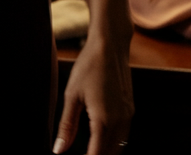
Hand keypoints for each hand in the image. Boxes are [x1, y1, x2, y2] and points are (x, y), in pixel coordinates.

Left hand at [53, 32, 132, 154]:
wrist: (110, 46)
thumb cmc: (88, 67)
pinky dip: (113, 141)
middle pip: (110, 154)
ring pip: (119, 146)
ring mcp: (128, 116)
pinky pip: (124, 135)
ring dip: (105, 151)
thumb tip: (59, 150)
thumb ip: (67, 125)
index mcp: (103, 121)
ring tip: (89, 149)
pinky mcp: (130, 109)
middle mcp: (120, 122)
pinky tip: (100, 137)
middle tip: (81, 154)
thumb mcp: (72, 95)